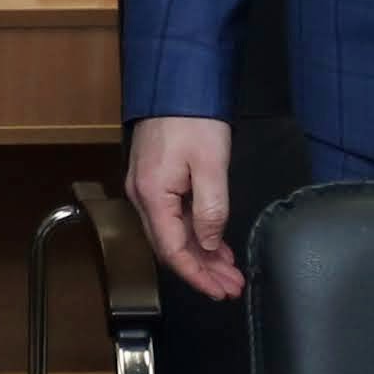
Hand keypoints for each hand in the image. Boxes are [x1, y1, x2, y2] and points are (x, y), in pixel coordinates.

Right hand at [129, 114, 237, 298]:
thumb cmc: (193, 118)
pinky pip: (172, 217)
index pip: (173, 250)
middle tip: (231, 286)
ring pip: (172, 234)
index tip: (220, 291)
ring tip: (228, 270)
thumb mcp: (212, 164)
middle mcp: (142, 196)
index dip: (197, 276)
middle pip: (170, 247)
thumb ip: (211, 209)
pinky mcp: (154, 179)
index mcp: (153, 195)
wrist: (177, 82)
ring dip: (200, 254)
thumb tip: (209, 244)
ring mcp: (146, 188)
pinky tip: (214, 242)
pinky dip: (194, 234)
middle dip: (202, 270)